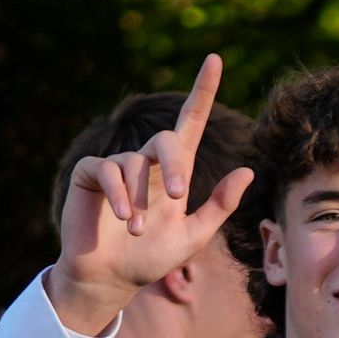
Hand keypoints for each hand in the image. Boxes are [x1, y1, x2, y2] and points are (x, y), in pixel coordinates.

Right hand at [50, 52, 257, 337]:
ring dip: (140, 199)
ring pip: (135, 163)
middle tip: (178, 196)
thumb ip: (220, 205)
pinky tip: (122, 217)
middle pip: (166, 141)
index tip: (214, 60)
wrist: (112, 278)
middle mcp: (147, 163)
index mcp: (174, 172)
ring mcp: (117, 166)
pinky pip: (107, 170)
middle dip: (174, 166)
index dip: (202, 92)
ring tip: (137, 229)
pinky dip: (119, 194)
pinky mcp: (90, 174)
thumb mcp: (194, 235)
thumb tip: (248, 171)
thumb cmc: (152, 257)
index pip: (191, 123)